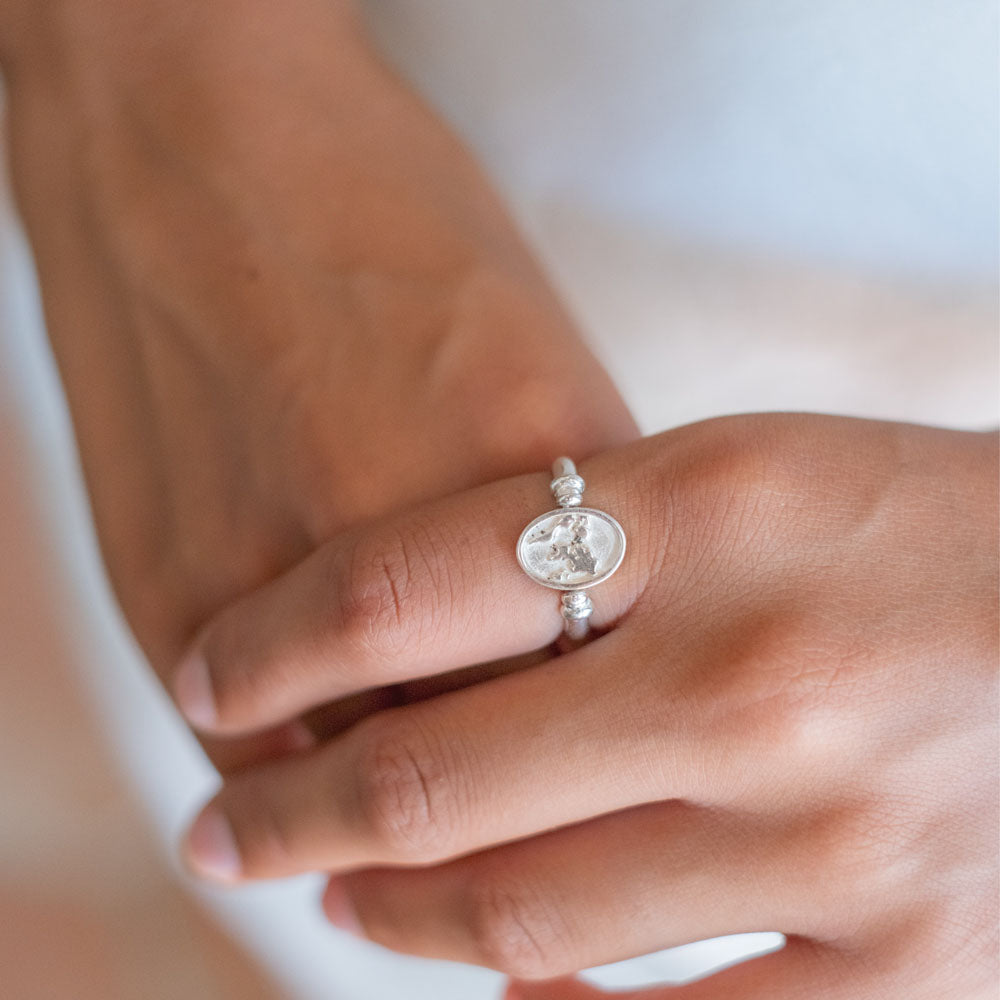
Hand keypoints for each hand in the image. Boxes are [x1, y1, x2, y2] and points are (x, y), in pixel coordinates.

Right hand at [1, 0, 634, 767]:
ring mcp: (278, 566)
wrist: (197, 143)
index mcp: (540, 449)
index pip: (618, 676)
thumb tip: (602, 647)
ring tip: (420, 834)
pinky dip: (299, 789)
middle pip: (499, 758)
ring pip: (366, 787)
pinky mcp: (169, 590)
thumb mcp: (535, 348)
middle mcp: (410, 524)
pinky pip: (254, 756)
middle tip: (531, 838)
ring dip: (403, 834)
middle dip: (527, 824)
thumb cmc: (387, 225)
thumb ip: (574, 513)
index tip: (625, 795)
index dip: (623, 762)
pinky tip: (320, 779)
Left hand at [175, 414, 995, 998]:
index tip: (211, 680)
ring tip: (338, 891)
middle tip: (222, 826)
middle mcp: (758, 672)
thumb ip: (571, 545)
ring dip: (393, 915)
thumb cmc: (890, 525)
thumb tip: (398, 657)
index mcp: (708, 508)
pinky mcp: (917, 963)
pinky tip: (501, 986)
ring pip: (519, 920)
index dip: (270, 645)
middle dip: (288, 813)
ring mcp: (840, 833)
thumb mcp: (733, 477)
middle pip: (433, 777)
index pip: (401, 589)